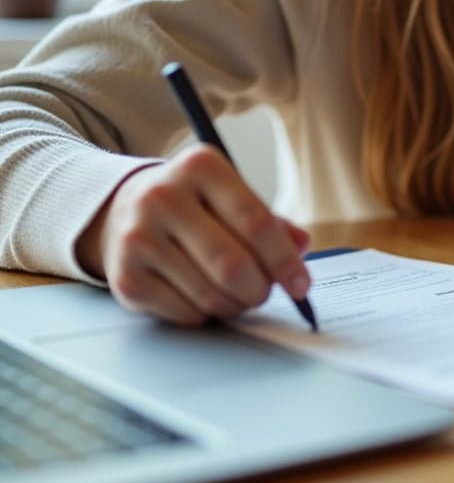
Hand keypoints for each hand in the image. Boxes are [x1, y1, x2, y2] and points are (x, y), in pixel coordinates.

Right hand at [75, 144, 312, 326]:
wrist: (122, 212)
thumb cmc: (194, 207)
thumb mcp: (231, 197)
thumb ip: (270, 222)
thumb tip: (301, 245)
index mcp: (199, 167)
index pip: (255, 221)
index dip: (284, 259)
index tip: (302, 284)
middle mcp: (163, 197)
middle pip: (232, 264)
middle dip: (260, 289)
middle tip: (266, 293)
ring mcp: (138, 238)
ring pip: (210, 294)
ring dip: (235, 304)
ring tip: (237, 293)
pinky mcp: (124, 278)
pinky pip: (185, 313)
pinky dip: (206, 314)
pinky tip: (203, 296)